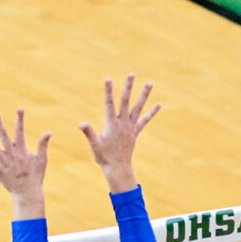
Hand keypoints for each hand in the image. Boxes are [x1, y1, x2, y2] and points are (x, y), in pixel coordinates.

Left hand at [0, 109, 51, 218]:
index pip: (21, 132)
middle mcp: (12, 155)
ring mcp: (5, 163)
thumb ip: (43, 145)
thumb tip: (49, 132)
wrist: (28, 193)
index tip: (20, 109)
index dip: (20, 120)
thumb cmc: (36, 175)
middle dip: (0, 124)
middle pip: (5, 136)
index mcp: (22, 151)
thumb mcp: (42, 159)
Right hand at [78, 75, 159, 192]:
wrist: (118, 167)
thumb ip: (88, 132)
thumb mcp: (94, 144)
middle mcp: (123, 122)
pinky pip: (145, 120)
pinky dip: (151, 112)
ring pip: (138, 107)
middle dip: (128, 87)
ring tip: (150, 83)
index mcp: (112, 124)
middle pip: (126, 101)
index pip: (109, 103)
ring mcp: (131, 127)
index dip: (108, 91)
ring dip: (144, 95)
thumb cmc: (104, 156)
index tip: (108, 79)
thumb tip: (81, 124)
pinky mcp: (135, 132)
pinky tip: (159, 105)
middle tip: (131, 74)